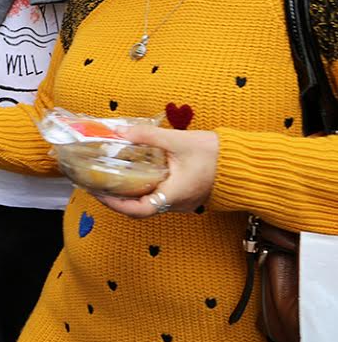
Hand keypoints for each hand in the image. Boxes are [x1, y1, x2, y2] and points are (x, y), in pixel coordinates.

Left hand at [93, 125, 218, 218]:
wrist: (245, 162)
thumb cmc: (216, 154)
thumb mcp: (178, 140)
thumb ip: (147, 136)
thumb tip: (119, 131)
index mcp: (174, 194)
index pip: (138, 210)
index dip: (114, 204)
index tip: (96, 192)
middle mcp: (176, 203)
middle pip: (139, 208)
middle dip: (115, 198)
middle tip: (95, 183)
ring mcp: (181, 201)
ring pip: (148, 203)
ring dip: (128, 194)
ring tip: (108, 178)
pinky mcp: (184, 195)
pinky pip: (158, 197)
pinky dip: (141, 189)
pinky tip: (131, 174)